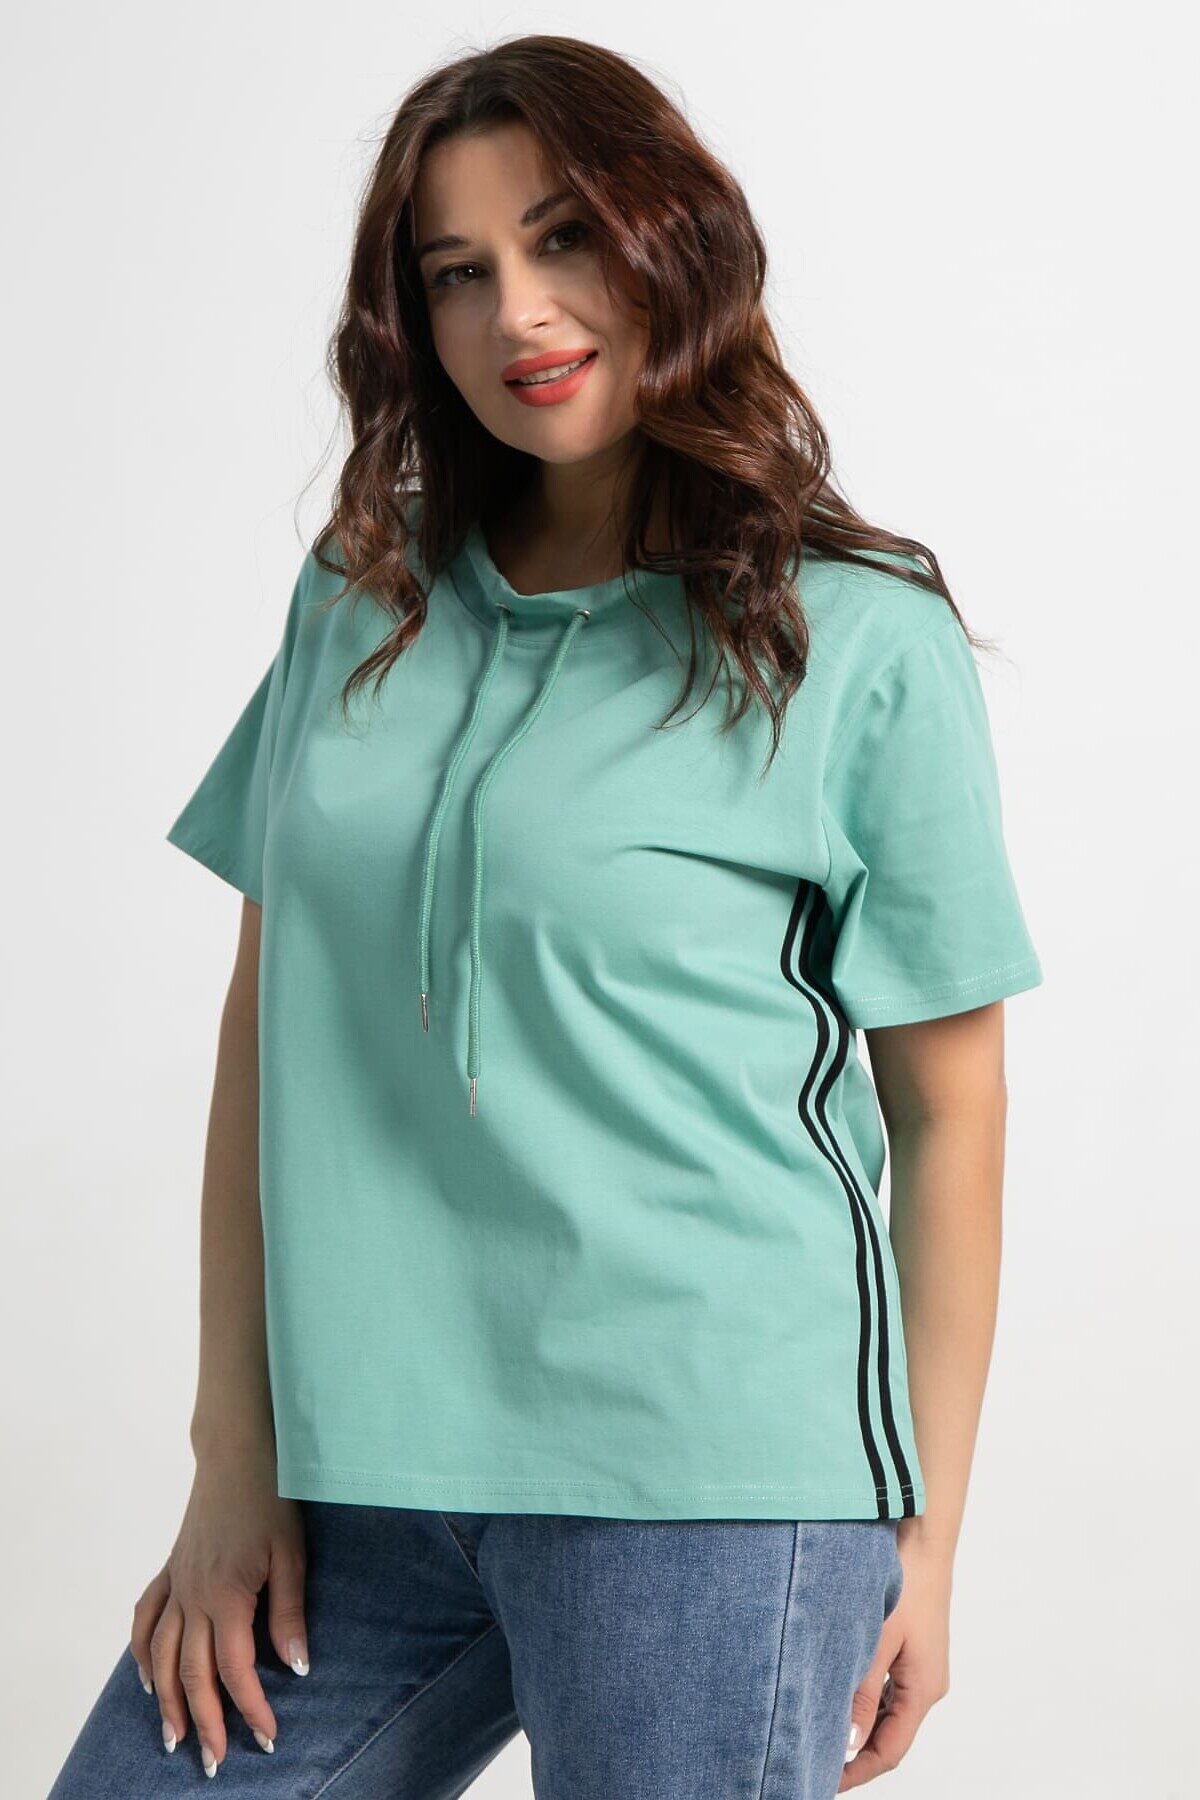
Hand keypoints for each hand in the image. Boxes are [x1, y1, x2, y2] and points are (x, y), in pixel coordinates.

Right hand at [129, 1436, 309, 1777]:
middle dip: (205, 1723)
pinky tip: (148, 1678)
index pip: (235, 1671)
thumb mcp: (291, 1554)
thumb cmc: (272, 1498)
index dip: (251, 1709)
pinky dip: (141, 1653)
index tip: (268, 1738)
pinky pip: (145, 1618)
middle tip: (215, 1762)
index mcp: (225, 1597)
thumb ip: (288, 1613)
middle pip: (191, 1675)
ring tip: (176, 1738)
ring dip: (166, 1701)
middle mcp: (192, 1597)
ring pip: (160, 1656)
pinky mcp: (170, 1569)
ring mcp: (176, 1583)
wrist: (238, 1451)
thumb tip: (296, 1668)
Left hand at [837, 1534, 951, 1789]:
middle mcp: (926, 1684)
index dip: (857, 1772)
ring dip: (858, 1726)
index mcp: (924, 1689)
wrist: (922, 1537)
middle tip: (813, 1762)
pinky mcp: (912, 1649)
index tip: (822, 1782)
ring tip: (819, 1733)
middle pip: (890, 1736)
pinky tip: (837, 1696)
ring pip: (887, 1712)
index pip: (890, 1751)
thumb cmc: (904, 1582)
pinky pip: (887, 1688)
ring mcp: (921, 1667)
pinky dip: (863, 1700)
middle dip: (855, 1754)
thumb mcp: (877, 1640)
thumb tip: (849, 1745)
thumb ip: (861, 1694)